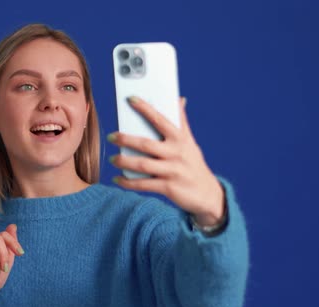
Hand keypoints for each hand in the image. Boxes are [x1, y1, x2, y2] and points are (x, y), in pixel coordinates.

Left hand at [108, 96, 224, 226]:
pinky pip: (143, 184)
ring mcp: (173, 171)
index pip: (161, 119)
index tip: (130, 99)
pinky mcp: (169, 187)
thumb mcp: (190, 142)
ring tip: (112, 158)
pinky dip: (128, 182)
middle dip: (126, 139)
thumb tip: (180, 99)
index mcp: (181, 139)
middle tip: (111, 136)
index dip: (146, 109)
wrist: (208, 194)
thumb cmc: (193, 164)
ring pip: (143, 164)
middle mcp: (177, 153)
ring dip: (124, 161)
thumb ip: (182, 122)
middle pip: (146, 144)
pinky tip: (117, 179)